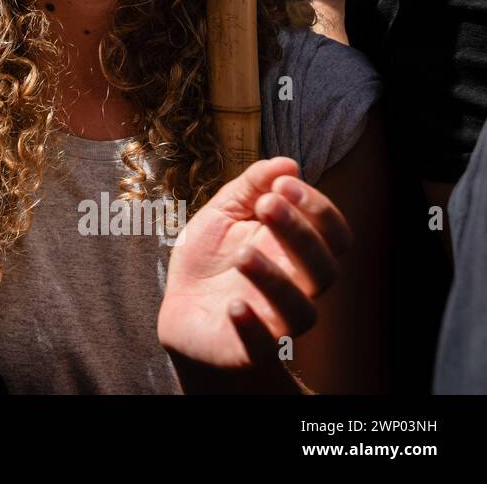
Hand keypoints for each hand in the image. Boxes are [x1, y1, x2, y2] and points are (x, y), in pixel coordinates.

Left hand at [158, 157, 351, 375]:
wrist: (181, 313)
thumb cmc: (210, 260)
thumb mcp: (222, 214)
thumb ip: (250, 187)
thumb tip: (286, 162)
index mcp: (295, 253)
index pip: (333, 234)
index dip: (318, 209)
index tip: (282, 184)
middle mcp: (295, 288)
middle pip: (324, 268)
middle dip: (300, 234)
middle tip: (266, 205)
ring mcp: (274, 321)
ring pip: (301, 311)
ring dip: (275, 279)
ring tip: (243, 254)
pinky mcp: (248, 350)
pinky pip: (262, 346)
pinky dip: (253, 328)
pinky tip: (234, 307)